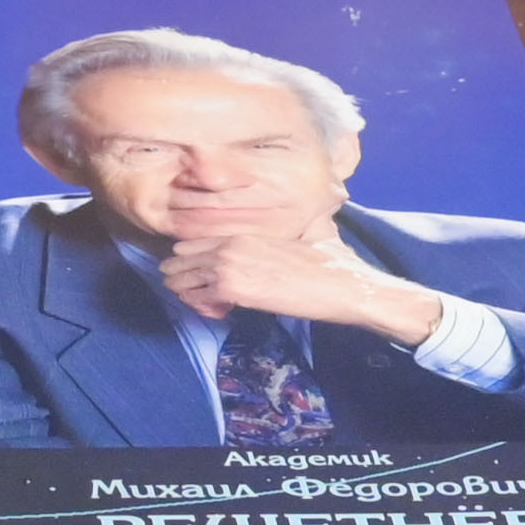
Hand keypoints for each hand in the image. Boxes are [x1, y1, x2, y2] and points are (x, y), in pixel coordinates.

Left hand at [154, 216, 444, 346]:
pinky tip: (214, 311)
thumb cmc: (332, 262)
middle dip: (181, 275)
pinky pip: (198, 298)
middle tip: (189, 289)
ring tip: (198, 302)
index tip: (192, 271)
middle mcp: (230, 245)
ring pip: (182, 280)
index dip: (190, 258)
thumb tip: (314, 213)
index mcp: (245, 231)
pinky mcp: (232, 290)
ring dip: (185, 291)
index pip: (194, 241)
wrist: (343, 284)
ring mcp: (228, 266)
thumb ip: (296, 228)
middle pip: (181, 259)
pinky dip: (200, 306)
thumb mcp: (310, 233)